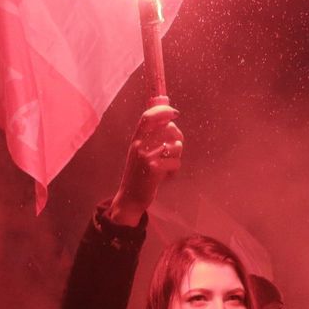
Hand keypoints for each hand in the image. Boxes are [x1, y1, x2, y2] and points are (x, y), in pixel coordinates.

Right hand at [109, 105, 183, 225]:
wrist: (130, 198)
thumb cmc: (139, 175)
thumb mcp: (139, 153)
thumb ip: (151, 138)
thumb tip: (170, 121)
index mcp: (136, 139)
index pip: (148, 116)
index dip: (163, 110)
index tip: (175, 113)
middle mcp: (139, 145)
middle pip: (169, 128)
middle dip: (178, 137)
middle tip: (175, 148)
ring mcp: (146, 156)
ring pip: (176, 145)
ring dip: (177, 156)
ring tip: (168, 165)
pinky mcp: (154, 168)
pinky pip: (176, 162)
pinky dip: (174, 170)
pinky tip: (166, 176)